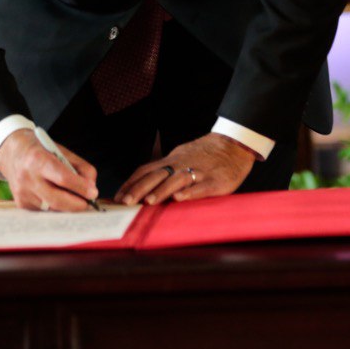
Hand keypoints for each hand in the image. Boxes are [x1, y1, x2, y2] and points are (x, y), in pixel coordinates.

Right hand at [0, 128, 98, 211]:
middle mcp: (27, 177)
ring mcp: (23, 192)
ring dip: (67, 206)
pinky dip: (56, 206)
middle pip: (58, 199)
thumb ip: (81, 167)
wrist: (11, 152)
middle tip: (88, 202)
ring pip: (53, 208)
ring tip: (74, 198)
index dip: (80, 187)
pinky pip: (45, 210)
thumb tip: (92, 188)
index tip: (93, 192)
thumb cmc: (39, 150)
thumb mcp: (61, 150)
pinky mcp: (22, 203)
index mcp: (38, 159)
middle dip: (77, 204)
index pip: (62, 178)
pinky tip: (56, 196)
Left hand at [115, 133, 255, 204]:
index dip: (130, 183)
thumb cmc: (202, 156)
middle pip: (156, 175)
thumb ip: (164, 172)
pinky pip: (201, 186)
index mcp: (170, 162)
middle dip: (139, 189)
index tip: (117, 197)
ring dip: (161, 190)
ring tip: (148, 202)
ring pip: (176, 180)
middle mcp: (180, 165)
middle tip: (125, 202)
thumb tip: (142, 186)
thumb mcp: (179, 159)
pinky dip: (190, 192)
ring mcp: (198, 172)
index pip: (145, 171)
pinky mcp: (215, 181)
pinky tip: (180, 198)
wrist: (232, 145)